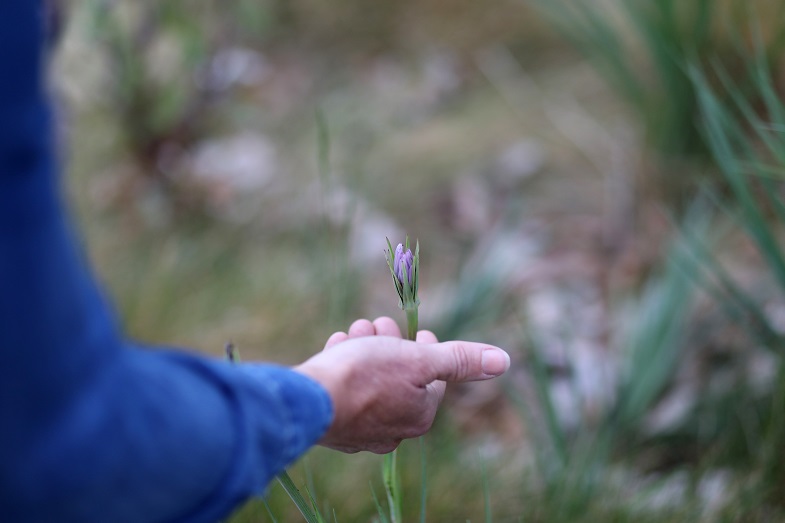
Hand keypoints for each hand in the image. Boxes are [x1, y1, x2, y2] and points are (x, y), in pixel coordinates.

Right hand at [294, 317, 509, 453]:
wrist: (309, 399)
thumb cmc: (367, 375)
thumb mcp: (419, 359)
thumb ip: (460, 360)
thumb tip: (504, 361)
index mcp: (419, 415)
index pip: (433, 377)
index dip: (427, 349)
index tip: (418, 333)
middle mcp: (393, 429)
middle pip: (400, 376)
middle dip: (391, 344)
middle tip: (379, 325)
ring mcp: (361, 430)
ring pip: (370, 379)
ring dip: (365, 347)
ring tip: (355, 332)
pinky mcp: (333, 424)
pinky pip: (345, 389)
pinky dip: (343, 364)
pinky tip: (337, 348)